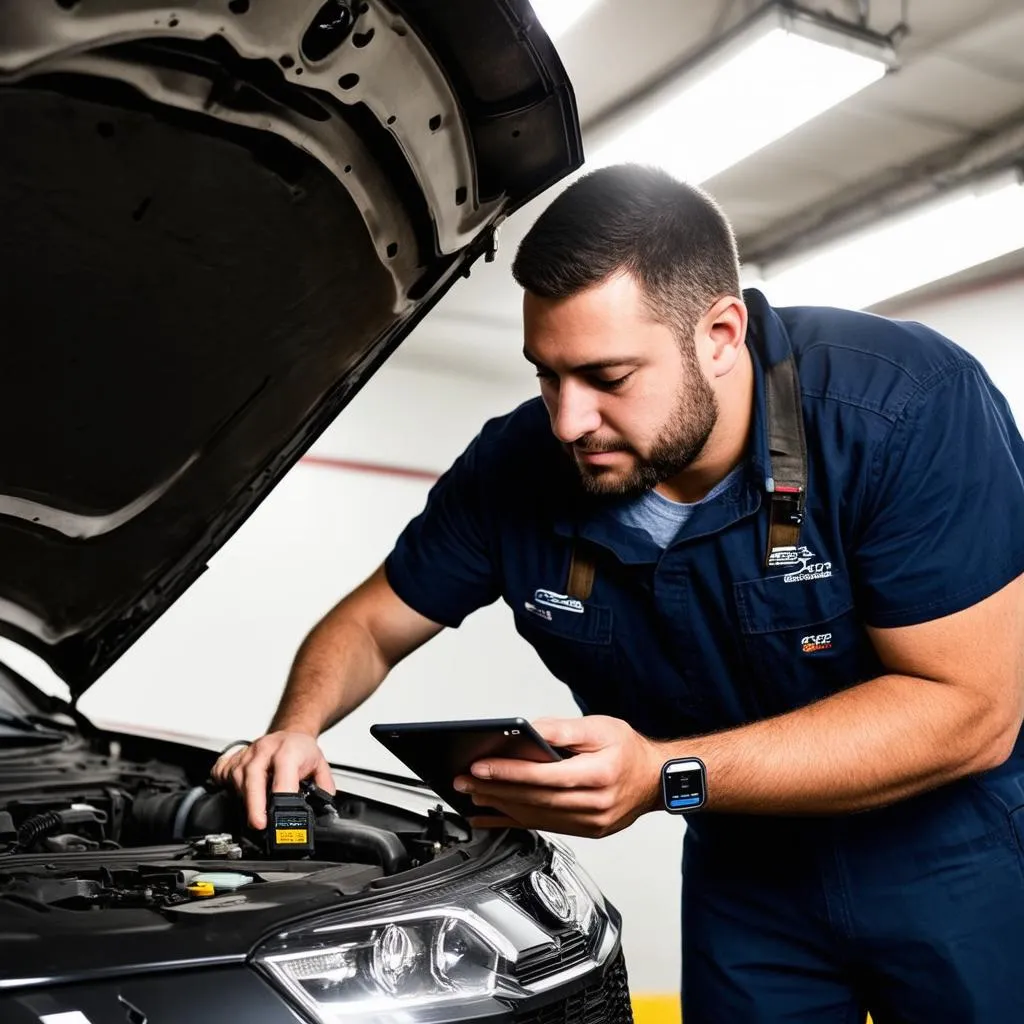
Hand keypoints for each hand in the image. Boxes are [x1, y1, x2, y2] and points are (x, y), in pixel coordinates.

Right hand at [211, 731, 335, 828]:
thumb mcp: (320, 766)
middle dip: (254, 804)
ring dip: (244, 799)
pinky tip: (238, 793)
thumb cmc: (301, 750)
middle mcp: (266, 749)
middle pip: (253, 776)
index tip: (277, 817)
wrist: (291, 733)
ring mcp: (248, 752)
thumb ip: (323, 788)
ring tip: (255, 811)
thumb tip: (324, 810)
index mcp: (289, 751)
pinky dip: (226, 786)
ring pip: (237, 777)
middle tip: (259, 825)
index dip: (279, 797)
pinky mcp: (234, 756)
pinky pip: (222, 773)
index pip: (282, 775)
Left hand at [452, 716, 663, 837]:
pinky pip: (543, 827)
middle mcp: (595, 805)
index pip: (545, 775)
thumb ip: (561, 730)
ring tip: (471, 794)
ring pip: (536, 816)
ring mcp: (589, 823)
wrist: (655, 780)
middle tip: (464, 780)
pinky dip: (513, 821)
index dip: (510, 771)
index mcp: (600, 775)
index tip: (481, 765)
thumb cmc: (629, 751)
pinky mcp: (584, 832)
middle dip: (495, 789)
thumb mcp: (600, 727)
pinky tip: (490, 817)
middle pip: (535, 799)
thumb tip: (527, 729)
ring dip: (500, 806)